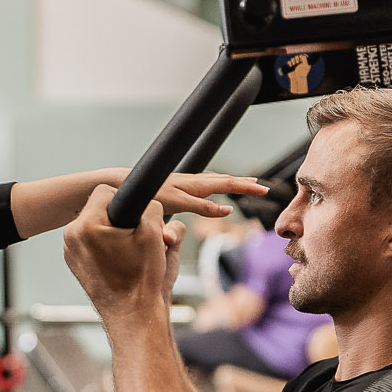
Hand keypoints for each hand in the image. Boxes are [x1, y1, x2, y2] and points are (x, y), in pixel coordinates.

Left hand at [65, 185, 184, 317]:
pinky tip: (124, 262)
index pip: (105, 191)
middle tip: (138, 238)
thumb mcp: (156, 235)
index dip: (128, 201)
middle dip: (123, 218)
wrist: (134, 317)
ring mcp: (71, 252)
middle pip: (100, 207)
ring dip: (117, 233)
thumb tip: (149, 204)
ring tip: (133, 253)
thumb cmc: (143, 282)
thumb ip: (153, 208)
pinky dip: (109, 248)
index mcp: (86, 226)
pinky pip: (93, 243)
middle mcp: (72, 237)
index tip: (139, 219)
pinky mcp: (76, 264)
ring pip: (97, 226)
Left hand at [151, 173, 267, 219]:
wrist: (127, 184)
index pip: (228, 184)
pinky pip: (206, 184)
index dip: (247, 188)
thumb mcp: (179, 204)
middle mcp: (194, 181)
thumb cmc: (149, 194)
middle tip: (262, 188)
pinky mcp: (179, 186)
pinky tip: (216, 187)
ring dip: (233, 182)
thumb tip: (228, 210)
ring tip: (246, 183)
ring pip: (216, 181)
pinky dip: (218, 184)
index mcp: (197, 185)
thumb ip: (203, 207)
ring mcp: (186, 183)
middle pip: (226, 180)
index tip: (264, 190)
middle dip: (245, 184)